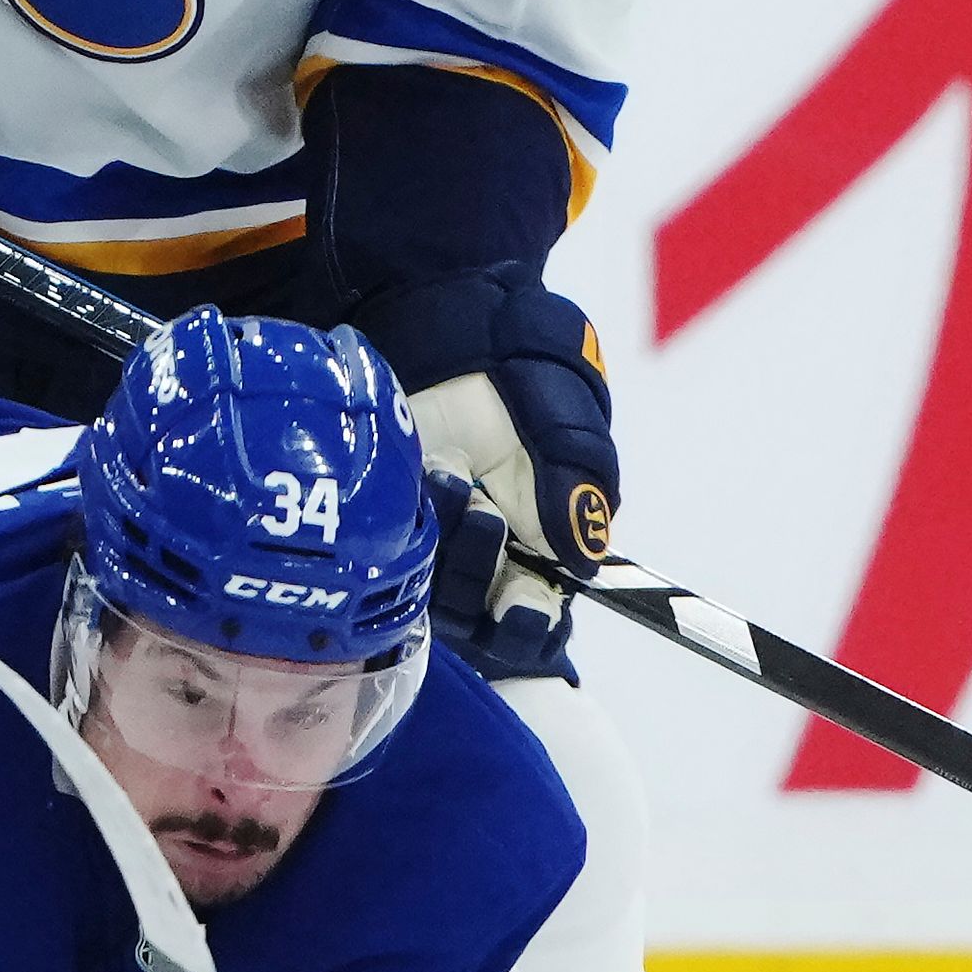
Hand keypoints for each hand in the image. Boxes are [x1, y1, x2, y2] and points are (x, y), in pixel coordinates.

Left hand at [349, 276, 616, 667]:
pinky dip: (417, 515)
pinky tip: (428, 475)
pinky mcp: (386, 523)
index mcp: (536, 555)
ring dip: (447, 540)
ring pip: (432, 587)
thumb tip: (584, 561)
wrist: (461, 343)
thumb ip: (577, 496)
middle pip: (476, 614)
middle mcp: (484, 562)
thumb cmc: (524, 394)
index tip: (522, 605)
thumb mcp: (565, 440)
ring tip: (454, 479)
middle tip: (484, 513)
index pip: (531, 623)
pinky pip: (393, 548)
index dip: (525, 628)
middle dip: (479, 568)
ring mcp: (432, 545)